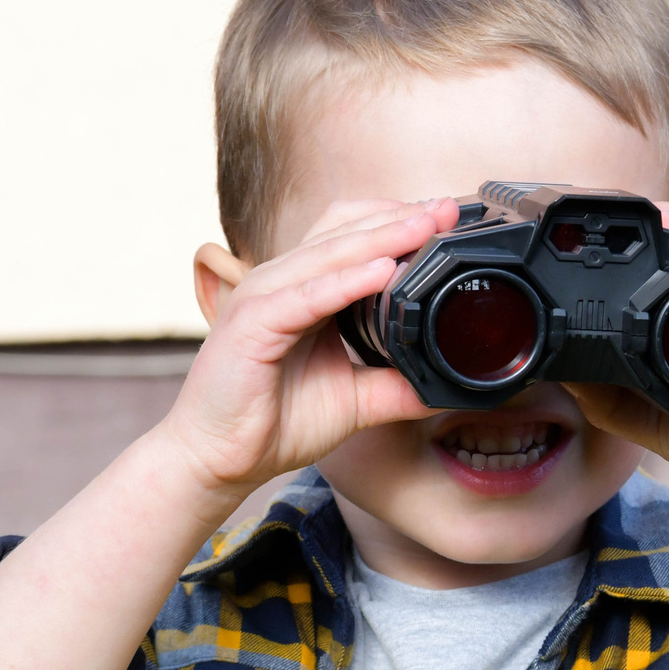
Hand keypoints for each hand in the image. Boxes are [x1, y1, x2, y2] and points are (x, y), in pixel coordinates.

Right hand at [160, 197, 460, 502]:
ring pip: (329, 254)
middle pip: (344, 230)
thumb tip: (448, 386)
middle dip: (399, 217)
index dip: (398, 221)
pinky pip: (306, 296)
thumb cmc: (274, 423)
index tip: (448, 219)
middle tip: (449, 209)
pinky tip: (383, 271)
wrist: (219, 460)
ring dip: (381, 237)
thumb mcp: (355, 401)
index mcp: (304, 290)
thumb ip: (398, 385)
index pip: (352, 235)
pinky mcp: (251, 324)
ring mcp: (263, 297)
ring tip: (427, 226)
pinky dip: (346, 281)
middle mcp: (281, 282)